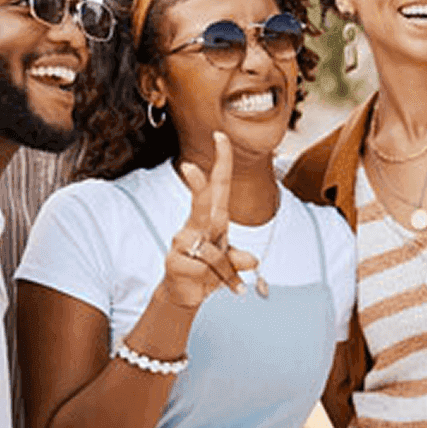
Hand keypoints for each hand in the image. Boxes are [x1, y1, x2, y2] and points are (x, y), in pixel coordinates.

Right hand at [163, 132, 257, 308]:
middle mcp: (196, 224)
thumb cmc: (209, 268)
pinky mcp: (174, 260)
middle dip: (196, 185)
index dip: (222, 160)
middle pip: (200, 202)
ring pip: (212, 252)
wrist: (186, 292)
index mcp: (214, 217)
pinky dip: (213, 280)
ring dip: (224, 271)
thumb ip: (239, 259)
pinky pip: (203, 270)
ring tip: (221, 280)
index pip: (219, 184)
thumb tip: (252, 261)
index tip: (220, 135)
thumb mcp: (230, 262)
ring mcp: (182, 241)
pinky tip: (204, 282)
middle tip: (188, 166)